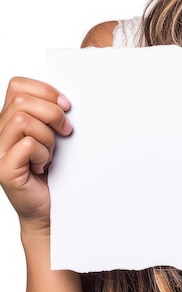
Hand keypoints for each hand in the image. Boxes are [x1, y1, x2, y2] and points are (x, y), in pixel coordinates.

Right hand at [0, 77, 71, 231]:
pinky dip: (43, 153)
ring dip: (47, 136)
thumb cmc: (50, 168)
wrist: (46, 205)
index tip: (65, 105)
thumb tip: (63, 100)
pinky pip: (26, 144)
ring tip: (49, 153)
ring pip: (23, 120)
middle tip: (64, 131)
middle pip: (21, 100)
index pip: (17, 86)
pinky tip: (42, 165)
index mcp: (7, 120)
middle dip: (52, 113)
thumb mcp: (51, 132)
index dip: (45, 91)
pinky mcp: (4, 169)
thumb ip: (48, 113)